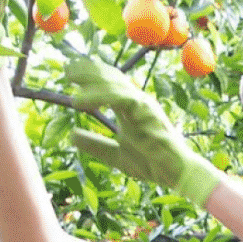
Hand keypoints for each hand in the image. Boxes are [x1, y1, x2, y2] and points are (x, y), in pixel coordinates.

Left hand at [62, 55, 225, 208]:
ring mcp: (142, 104)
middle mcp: (137, 101)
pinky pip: (120, 98)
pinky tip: (79, 101)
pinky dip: (98, 96)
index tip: (70, 73)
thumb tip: (72, 135)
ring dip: (90, 80)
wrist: (175, 173)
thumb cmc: (151, 162)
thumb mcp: (114, 154)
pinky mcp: (146, 112)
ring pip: (113, 84)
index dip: (90, 76)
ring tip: (70, 79)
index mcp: (130, 108)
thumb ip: (94, 144)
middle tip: (67, 67)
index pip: (109, 85)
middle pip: (111, 78)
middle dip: (89, 70)